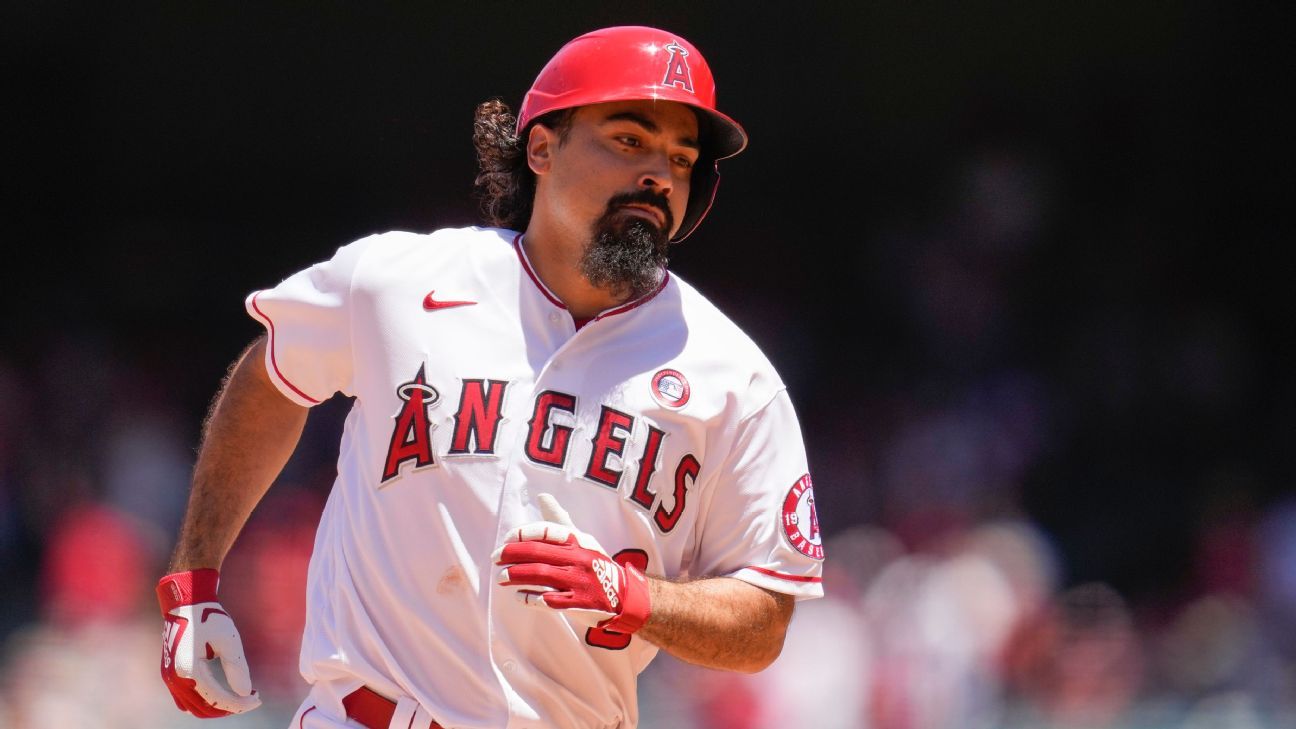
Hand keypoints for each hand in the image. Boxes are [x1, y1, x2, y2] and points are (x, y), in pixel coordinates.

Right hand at [157, 569, 260, 717]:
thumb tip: (245, 693)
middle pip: (204, 709)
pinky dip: (203, 702)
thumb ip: (237, 668)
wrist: (185, 604)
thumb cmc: (209, 617)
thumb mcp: (229, 640)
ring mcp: (168, 678)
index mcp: (188, 671)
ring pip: (193, 708)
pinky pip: (185, 700)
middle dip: (229, 708)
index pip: (217, 699)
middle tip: (251, 699)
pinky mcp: (169, 675)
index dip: (239, 704)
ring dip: (216, 707)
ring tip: (239, 698)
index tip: (258, 699)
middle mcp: (174, 679)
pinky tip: (222, 693)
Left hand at [493, 493, 650, 633]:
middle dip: (512, 554)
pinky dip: (530, 598)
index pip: (546, 530)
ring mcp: (578, 582)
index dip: (522, 533)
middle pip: (538, 552)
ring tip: (500, 577)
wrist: (624, 596)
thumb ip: (560, 520)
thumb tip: (542, 496)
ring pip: (540, 575)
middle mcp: (578, 558)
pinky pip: (548, 600)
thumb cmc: (596, 563)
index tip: (506, 539)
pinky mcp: (577, 604)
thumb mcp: (583, 539)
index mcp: (578, 540)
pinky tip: (518, 596)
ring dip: (516, 575)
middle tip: (494, 558)